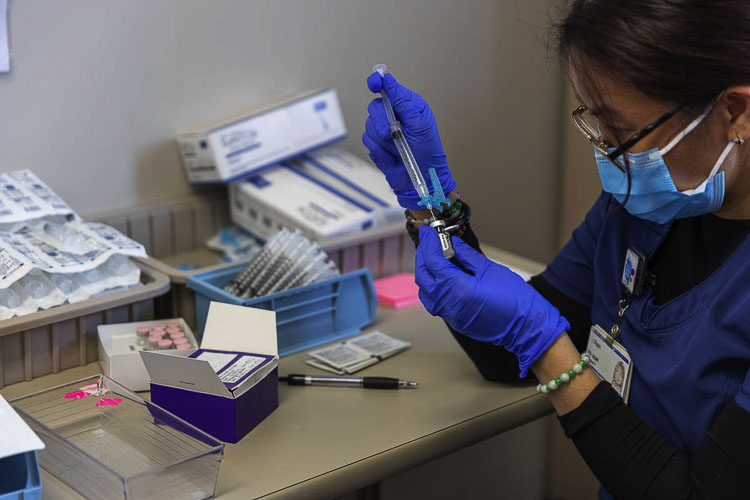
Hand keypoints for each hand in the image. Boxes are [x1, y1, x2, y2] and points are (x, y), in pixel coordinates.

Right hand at [362, 72, 455, 208]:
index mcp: (407, 106)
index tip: (374, 84)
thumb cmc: (427, 152)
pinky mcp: (376, 144)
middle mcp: (394, 115)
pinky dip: (380, 150)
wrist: (421, 180)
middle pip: (374, 107)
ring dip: (383, 140)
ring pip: (369, 125)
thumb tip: (388, 80)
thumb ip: (402, 100)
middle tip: (393, 134)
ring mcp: (384, 130)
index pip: (387, 87)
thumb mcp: (418, 123)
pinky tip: (392, 155)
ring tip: (398, 148)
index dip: (378, 83)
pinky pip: (368, 140)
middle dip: (382, 123)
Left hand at [415, 226, 568, 376]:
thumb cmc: (514, 298)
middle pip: (423, 276)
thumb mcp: (490, 269)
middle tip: (428, 241)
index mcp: (458, 288)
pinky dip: (432, 286)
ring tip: (432, 256)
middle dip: (423, 255)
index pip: (433, 261)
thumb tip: (452, 243)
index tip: (427, 231)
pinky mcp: (455, 321)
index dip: (428, 243)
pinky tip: (440, 276)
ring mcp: (450, 315)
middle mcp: (449, 303)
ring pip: (425, 291)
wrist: (526, 327)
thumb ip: (466, 255)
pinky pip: (434, 302)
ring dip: (425, 272)